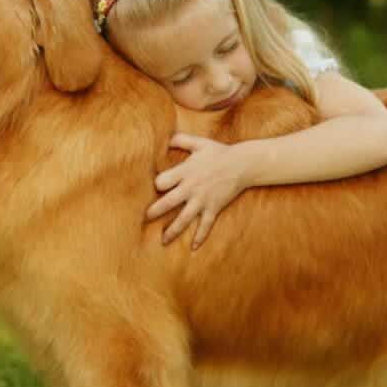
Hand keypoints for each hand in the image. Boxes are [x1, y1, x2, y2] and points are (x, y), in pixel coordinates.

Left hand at [148, 133, 248, 248]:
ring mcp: (202, 200)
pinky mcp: (214, 208)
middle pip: (168, 203)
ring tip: (163, 240)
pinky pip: (206, 225)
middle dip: (154, 212)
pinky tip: (193, 248)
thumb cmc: (219, 152)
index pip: (162, 182)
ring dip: (172, 231)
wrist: (243, 164)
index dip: (157, 185)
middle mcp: (191, 188)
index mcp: (185, 171)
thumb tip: (165, 138)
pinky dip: (200, 237)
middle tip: (143, 220)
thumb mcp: (199, 142)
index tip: (156, 188)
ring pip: (184, 218)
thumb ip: (181, 139)